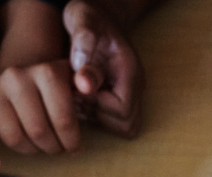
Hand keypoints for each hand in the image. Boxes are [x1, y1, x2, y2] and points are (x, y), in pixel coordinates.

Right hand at [0, 60, 83, 170]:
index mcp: (46, 71)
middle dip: (53, 147)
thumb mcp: (80, 80)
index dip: (71, 141)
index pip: (62, 120)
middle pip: (38, 131)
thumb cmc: (60, 87)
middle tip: (59, 147)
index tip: (75, 146)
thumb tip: (85, 84)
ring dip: (30, 150)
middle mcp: (17, 77)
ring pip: (13, 138)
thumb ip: (90, 79)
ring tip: (41, 146)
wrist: (31, 76)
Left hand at [62, 0, 143, 138]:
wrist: (97, 13)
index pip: (122, 111)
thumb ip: (84, 43)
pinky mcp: (120, 99)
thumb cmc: (89, 15)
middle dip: (98, 115)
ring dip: (96, 118)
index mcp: (130, 70)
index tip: (78, 86)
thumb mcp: (83, 19)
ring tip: (77, 96)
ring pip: (122, 127)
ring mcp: (130, 94)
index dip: (97, 105)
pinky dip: (96, 117)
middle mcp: (135, 86)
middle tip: (77, 95)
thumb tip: (83, 79)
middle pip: (127, 125)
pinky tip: (80, 98)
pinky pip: (114, 123)